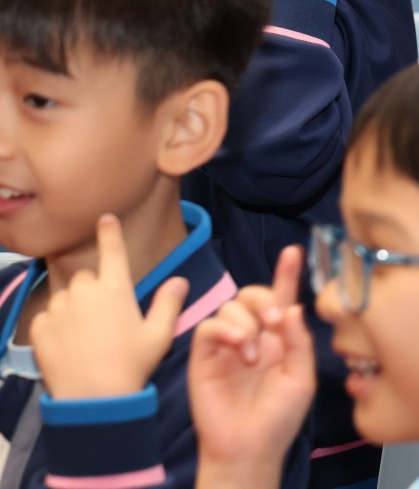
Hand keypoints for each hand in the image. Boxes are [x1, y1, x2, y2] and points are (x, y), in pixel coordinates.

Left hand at [32, 215, 190, 399]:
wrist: (92, 398)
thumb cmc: (131, 365)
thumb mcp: (159, 335)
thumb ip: (168, 304)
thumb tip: (180, 280)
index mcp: (116, 290)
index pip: (113, 251)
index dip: (110, 232)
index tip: (105, 218)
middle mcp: (85, 293)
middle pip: (87, 277)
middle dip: (94, 289)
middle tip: (104, 316)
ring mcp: (59, 309)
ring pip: (65, 296)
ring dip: (73, 307)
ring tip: (85, 335)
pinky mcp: (39, 327)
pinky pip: (47, 316)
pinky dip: (55, 325)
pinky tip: (68, 344)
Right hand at [190, 246, 315, 478]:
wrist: (250, 449)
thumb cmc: (278, 418)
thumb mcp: (301, 378)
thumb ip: (298, 342)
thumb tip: (293, 307)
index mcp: (280, 339)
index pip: (282, 299)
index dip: (286, 274)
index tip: (294, 251)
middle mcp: (254, 336)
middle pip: (253, 294)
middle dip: (265, 297)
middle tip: (276, 321)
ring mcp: (227, 346)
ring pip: (231, 306)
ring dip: (247, 320)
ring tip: (254, 352)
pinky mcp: (203, 357)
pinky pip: (209, 327)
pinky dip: (227, 329)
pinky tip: (241, 347)